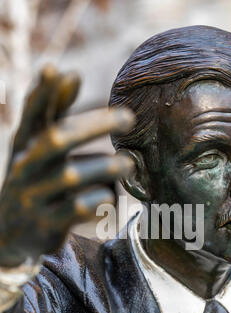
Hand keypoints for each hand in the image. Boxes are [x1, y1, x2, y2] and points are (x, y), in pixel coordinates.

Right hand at [0, 65, 134, 266]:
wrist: (10, 234)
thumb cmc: (34, 179)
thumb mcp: (36, 147)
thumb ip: (52, 114)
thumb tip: (70, 72)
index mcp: (24, 145)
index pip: (33, 114)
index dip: (44, 93)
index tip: (60, 70)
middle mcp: (24, 167)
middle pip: (56, 140)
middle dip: (93, 126)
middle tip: (128, 117)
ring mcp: (33, 196)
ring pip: (70, 176)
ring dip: (104, 167)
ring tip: (129, 163)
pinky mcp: (46, 224)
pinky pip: (75, 209)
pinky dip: (96, 201)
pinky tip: (110, 197)